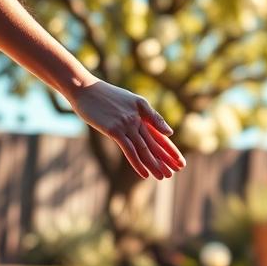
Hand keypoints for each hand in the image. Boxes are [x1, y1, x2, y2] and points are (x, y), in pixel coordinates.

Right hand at [70, 81, 185, 179]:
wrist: (85, 88)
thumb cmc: (106, 96)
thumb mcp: (132, 102)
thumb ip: (151, 117)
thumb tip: (170, 132)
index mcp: (142, 114)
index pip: (160, 136)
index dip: (171, 150)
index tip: (181, 162)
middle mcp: (137, 120)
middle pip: (155, 144)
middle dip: (166, 159)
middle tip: (176, 172)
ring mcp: (126, 125)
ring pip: (144, 149)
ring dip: (154, 164)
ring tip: (163, 177)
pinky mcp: (114, 130)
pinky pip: (129, 150)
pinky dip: (137, 163)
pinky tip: (145, 174)